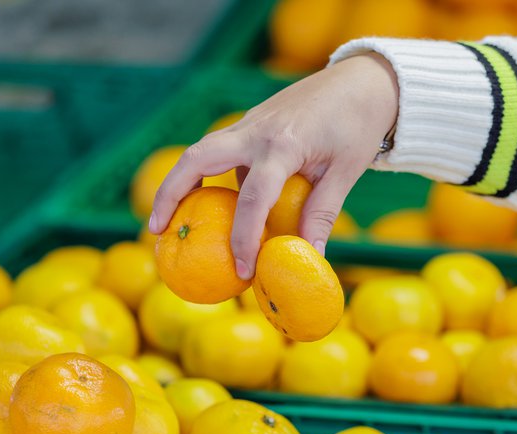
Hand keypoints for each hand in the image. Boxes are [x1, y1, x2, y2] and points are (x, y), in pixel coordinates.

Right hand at [149, 52, 398, 278]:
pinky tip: (207, 205)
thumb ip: (322, 214)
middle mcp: (256, 131)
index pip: (253, 198)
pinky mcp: (248, 125)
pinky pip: (218, 152)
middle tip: (156, 231)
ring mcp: (248, 124)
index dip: (245, 237)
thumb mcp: (344, 172)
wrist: (359, 81)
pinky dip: (204, 178)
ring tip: (166, 222)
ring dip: (177, 184)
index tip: (244, 269)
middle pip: (196, 159)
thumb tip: (310, 259)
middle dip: (170, 194)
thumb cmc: (356, 125)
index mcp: (282, 144)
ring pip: (199, 152)